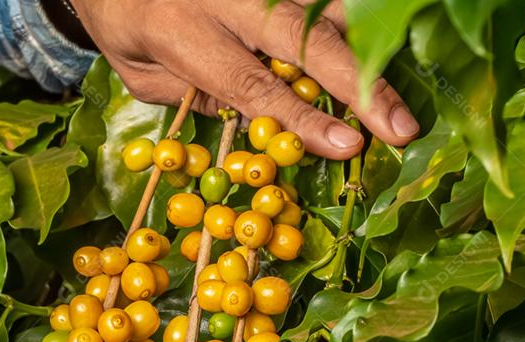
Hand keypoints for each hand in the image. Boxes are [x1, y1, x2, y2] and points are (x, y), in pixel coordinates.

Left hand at [67, 0, 419, 157]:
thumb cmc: (123, 26)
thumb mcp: (142, 75)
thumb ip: (198, 98)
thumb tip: (263, 124)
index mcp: (181, 31)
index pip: (252, 84)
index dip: (302, 118)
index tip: (345, 146)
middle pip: (308, 39)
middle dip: (361, 85)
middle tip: (402, 128)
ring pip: (327, 8)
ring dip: (368, 54)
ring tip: (397, 103)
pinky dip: (354, 24)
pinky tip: (377, 57)